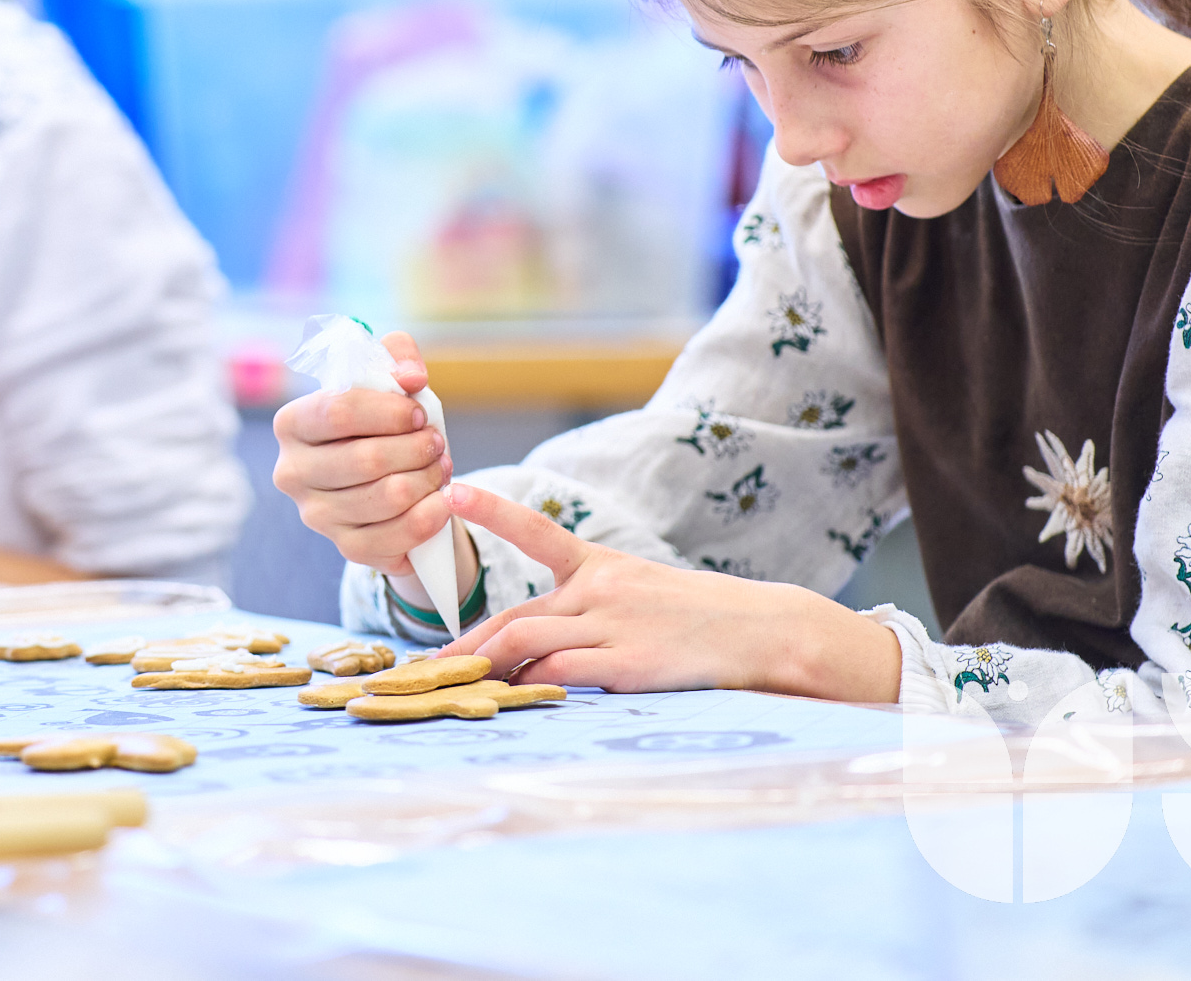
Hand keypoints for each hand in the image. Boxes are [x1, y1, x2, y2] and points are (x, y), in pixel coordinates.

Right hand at [271, 330, 453, 577]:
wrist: (388, 478)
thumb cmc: (383, 422)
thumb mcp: (387, 378)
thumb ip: (398, 356)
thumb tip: (411, 377)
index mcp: (292, 424)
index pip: (338, 412)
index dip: (389, 411)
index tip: (418, 412)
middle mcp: (292, 472)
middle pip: (366, 459)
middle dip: (415, 448)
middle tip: (436, 442)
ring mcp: (316, 515)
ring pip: (387, 496)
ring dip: (428, 478)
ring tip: (441, 466)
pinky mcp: (345, 547)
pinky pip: (397, 536)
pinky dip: (430, 515)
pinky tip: (441, 500)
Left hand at [438, 484, 901, 701]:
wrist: (763, 632)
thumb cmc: (704, 619)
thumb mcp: (646, 593)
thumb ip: (594, 608)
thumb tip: (541, 644)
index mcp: (603, 565)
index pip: (538, 532)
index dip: (494, 511)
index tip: (455, 490)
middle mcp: (600, 589)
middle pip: (514, 615)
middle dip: (467, 644)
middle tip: (427, 668)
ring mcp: (612, 625)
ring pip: (525, 641)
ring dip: (484, 667)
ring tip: (453, 689)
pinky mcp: (626, 662)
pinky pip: (560, 673)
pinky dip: (529, 686)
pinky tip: (511, 700)